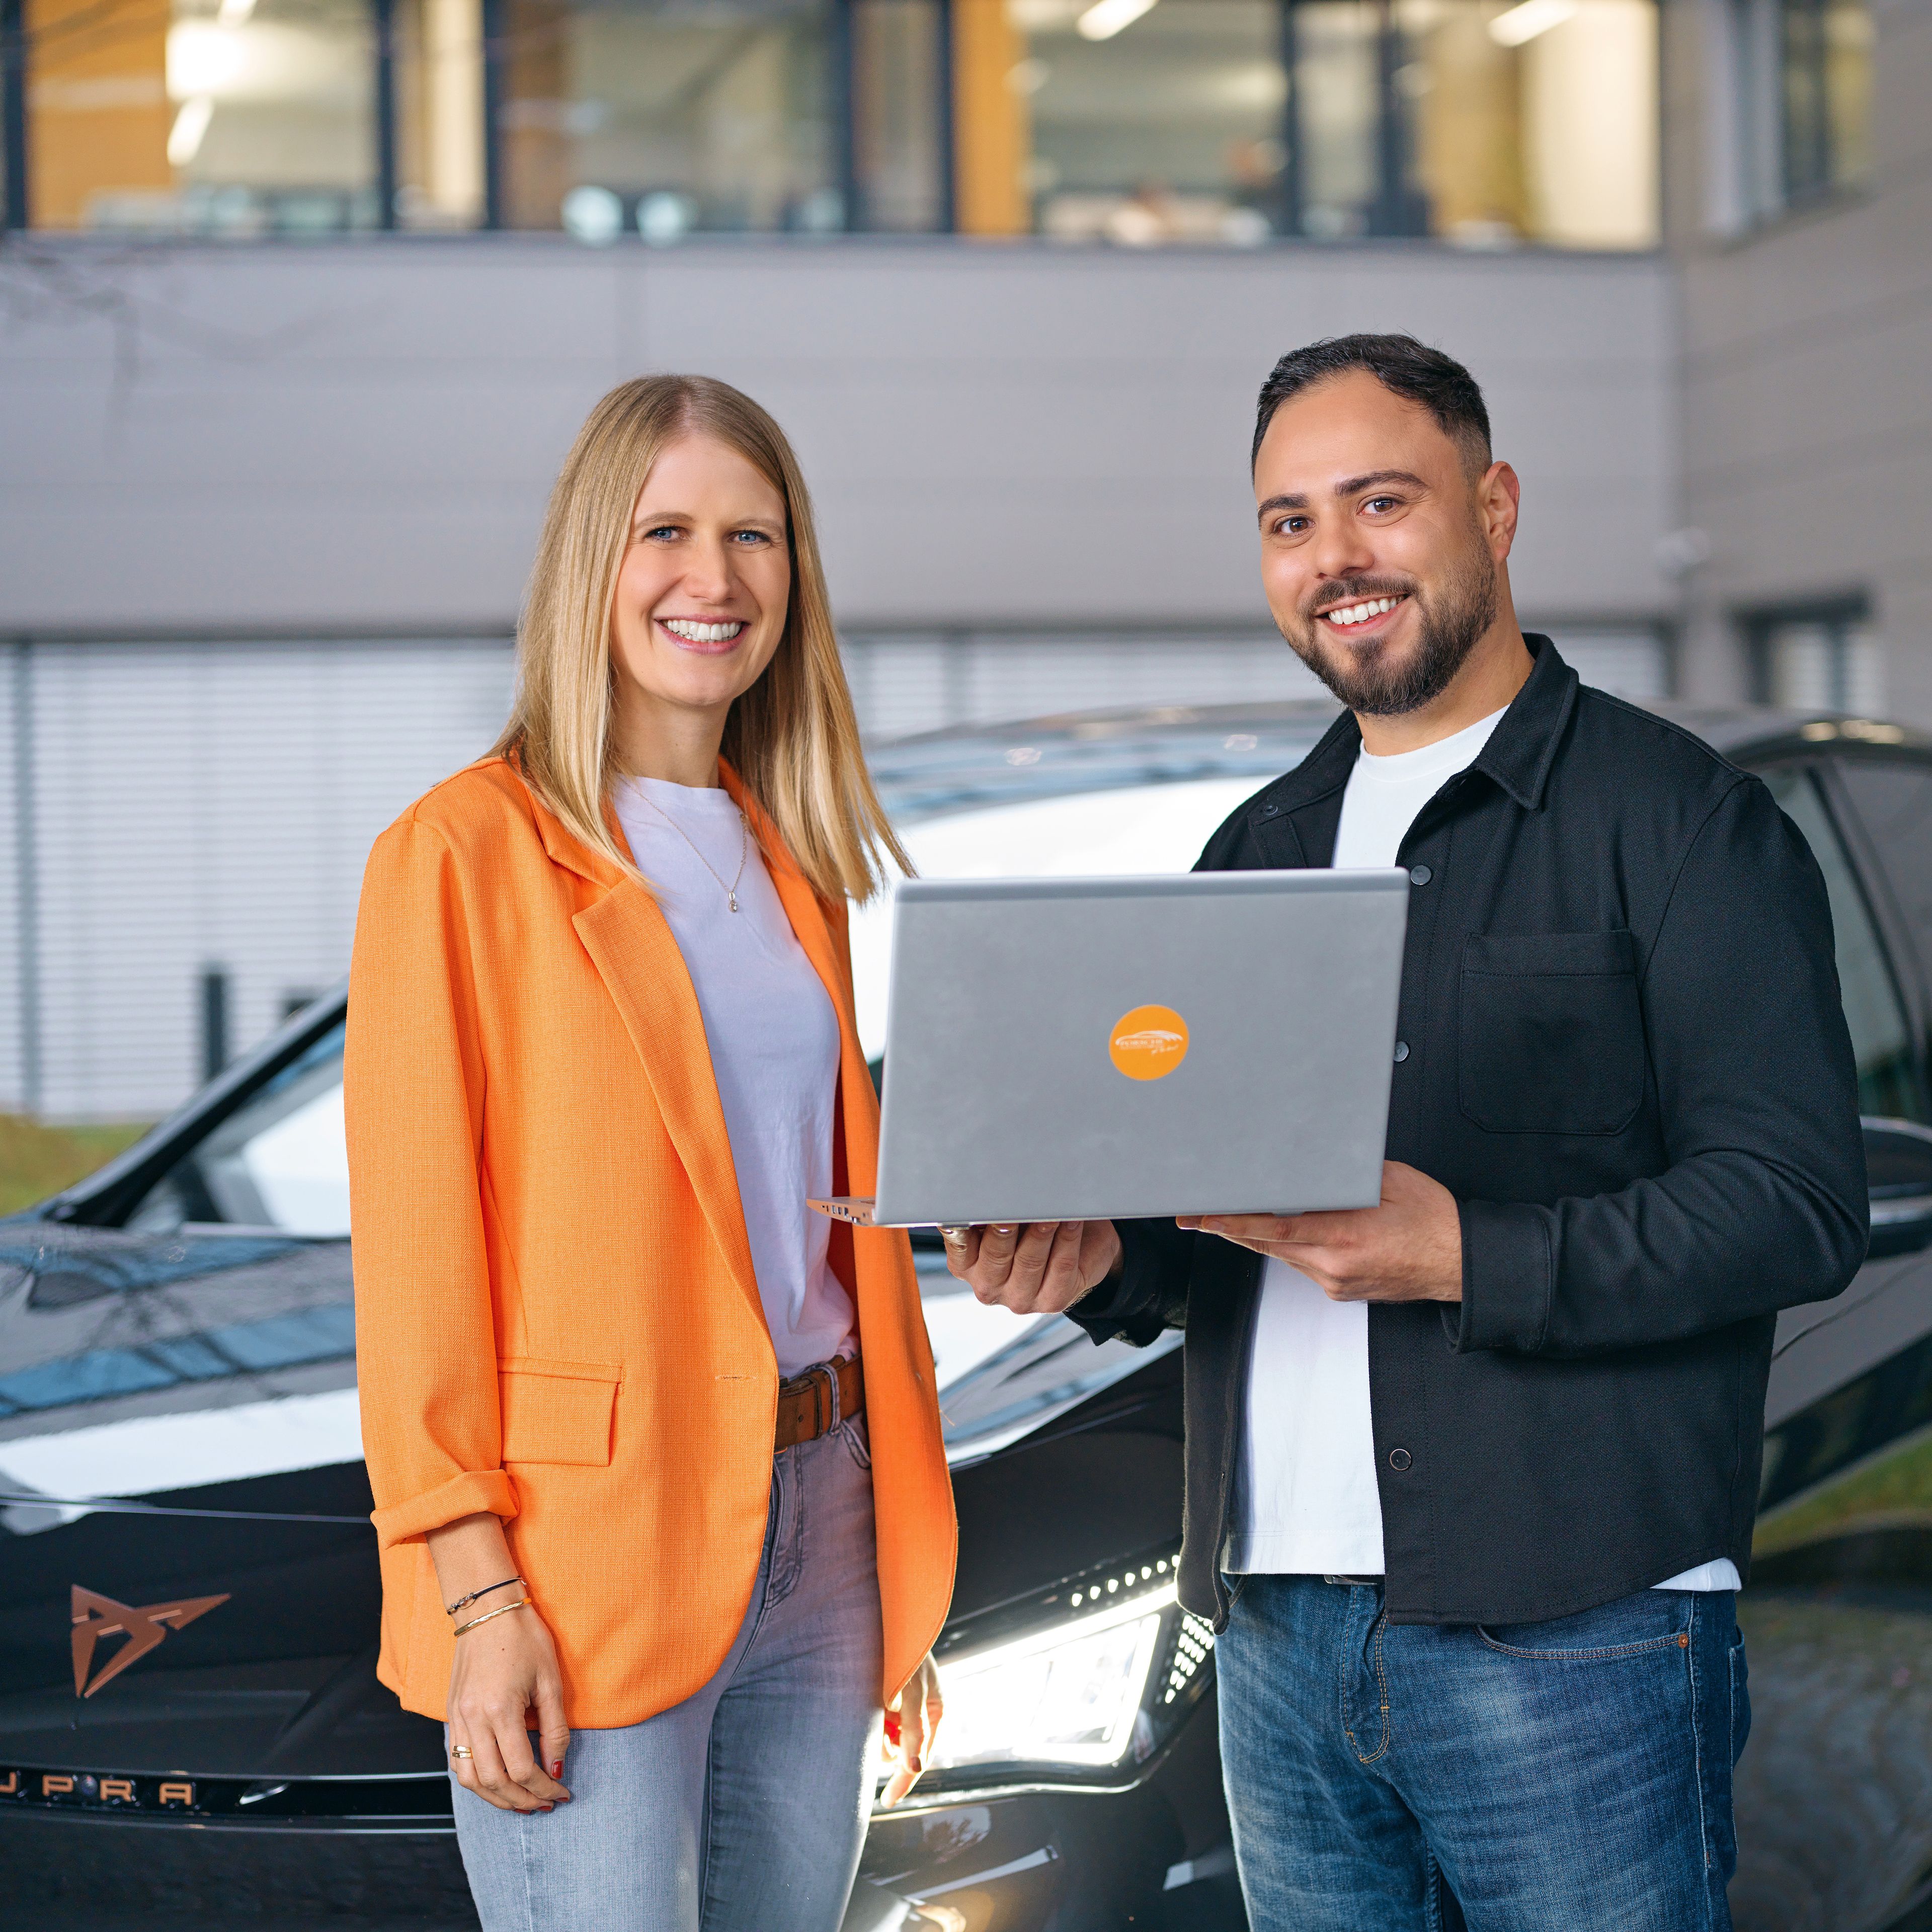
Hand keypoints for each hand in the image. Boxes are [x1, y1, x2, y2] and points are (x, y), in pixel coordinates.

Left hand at [880, 1650, 943, 1807]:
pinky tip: (869, 1698)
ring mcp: (902, 1707)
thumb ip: (914, 1731)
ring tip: (874, 1701)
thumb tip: (914, 1768)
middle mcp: (920, 1714)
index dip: (904, 1781)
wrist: (888, 1620)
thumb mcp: (912, 1693)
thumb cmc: (905, 1653)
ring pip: (885, 1738)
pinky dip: (871, 1719)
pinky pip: (876, 1723)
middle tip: (879, 1727)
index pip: (920, 1757)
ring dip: (877, 1729)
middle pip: (900, 1750)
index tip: (888, 1802)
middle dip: (886, 1746)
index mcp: (937, 1713)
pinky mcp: (884, 1700)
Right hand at [941, 1220, 1121, 1314]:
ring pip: (1030, 1261)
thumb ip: (989, 1209)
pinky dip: (1067, 1239)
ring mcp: (1020, 1297)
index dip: (968, 1225)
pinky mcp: (1053, 1300)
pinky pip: (1061, 1266)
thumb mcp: (1002, 1219)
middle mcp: (989, 1286)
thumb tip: (986, 1185)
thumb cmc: (1030, 1229)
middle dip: (1007, 1227)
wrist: (1076, 1254)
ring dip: (1041, 1231)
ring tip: (1050, 1209)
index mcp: (967, 1265)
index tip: (977, 1208)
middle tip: (1016, 1204)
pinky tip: (1071, 1221)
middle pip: (996, 1254)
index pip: (960, 1244)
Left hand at [1181, 1161, 1461, 1302]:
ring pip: (1282, 1256)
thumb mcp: (1390, 1180)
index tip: (1204, 1216)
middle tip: (1198, 1215)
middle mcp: (1334, 1265)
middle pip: (1267, 1245)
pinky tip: (1287, 1230)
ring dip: (1260, 1237)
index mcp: (1345, 1236)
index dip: (1233, 1222)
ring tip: (1235, 1214)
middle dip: (1231, 1228)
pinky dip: (1289, 1247)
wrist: (1462, 1263)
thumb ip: (1345, 1171)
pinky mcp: (1340, 1291)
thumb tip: (1310, 1162)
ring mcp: (1336, 1282)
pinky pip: (1302, 1265)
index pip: (1274, 1229)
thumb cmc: (1434, 1220)